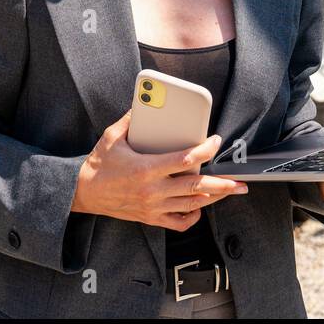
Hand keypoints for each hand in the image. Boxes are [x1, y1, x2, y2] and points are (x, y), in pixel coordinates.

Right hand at [71, 110, 248, 229]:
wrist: (83, 193)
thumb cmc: (99, 164)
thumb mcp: (112, 137)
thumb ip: (131, 119)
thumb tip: (145, 101)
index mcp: (147, 169)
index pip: (185, 160)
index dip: (206, 150)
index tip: (215, 141)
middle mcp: (153, 190)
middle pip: (196, 187)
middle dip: (222, 184)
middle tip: (240, 182)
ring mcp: (153, 206)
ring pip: (192, 204)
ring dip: (214, 198)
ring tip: (230, 192)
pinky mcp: (150, 217)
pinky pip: (178, 222)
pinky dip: (193, 216)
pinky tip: (200, 207)